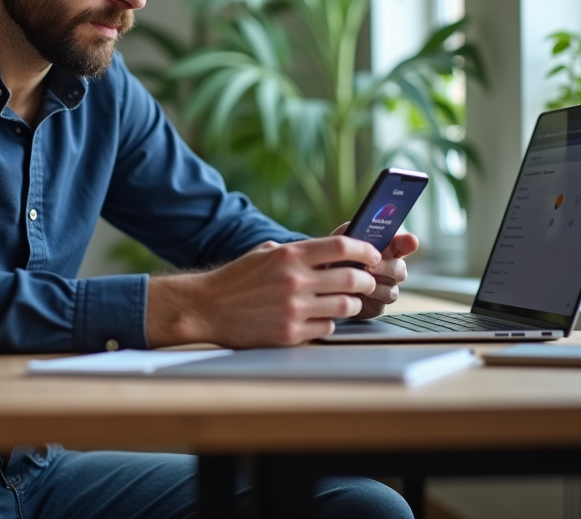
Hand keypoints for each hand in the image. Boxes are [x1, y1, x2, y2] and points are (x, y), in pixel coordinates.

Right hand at [146, 236, 381, 348]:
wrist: (207, 307)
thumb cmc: (237, 279)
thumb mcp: (265, 253)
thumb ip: (297, 251)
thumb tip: (331, 250)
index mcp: (289, 255)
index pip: (342, 246)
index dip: (365, 250)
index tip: (373, 256)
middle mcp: (294, 280)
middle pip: (352, 278)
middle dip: (367, 281)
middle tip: (367, 282)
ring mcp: (293, 309)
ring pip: (345, 307)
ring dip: (352, 305)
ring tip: (346, 303)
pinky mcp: (289, 333)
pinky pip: (326, 328)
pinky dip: (328, 324)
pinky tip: (320, 319)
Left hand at [330, 222, 417, 319]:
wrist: (324, 284)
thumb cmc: (335, 258)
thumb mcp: (341, 241)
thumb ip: (353, 231)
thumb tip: (365, 223)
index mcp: (384, 247)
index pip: (404, 242)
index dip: (408, 242)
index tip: (410, 240)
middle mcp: (390, 266)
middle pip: (401, 268)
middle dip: (385, 266)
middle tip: (370, 266)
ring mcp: (387, 285)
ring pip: (393, 285)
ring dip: (375, 281)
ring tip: (357, 279)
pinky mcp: (380, 303)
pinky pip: (384, 300)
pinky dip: (371, 295)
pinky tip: (357, 291)